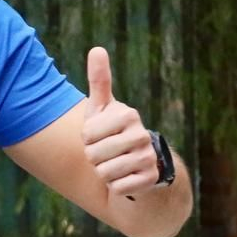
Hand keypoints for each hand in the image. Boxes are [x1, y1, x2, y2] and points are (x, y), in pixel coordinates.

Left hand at [82, 46, 160, 198]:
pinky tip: (125, 178)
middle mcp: (142, 135)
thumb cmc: (112, 132)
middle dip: (94, 158)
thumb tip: (97, 49)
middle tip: (106, 153)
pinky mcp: (150, 179)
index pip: (86, 134)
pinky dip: (115, 187)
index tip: (98, 135)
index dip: (87, 139)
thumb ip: (99, 80)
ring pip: (104, 173)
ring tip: (115, 164)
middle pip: (93, 155)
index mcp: (128, 114)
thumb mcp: (102, 108)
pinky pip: (117, 188)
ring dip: (103, 173)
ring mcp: (148, 158)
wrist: (138, 165)